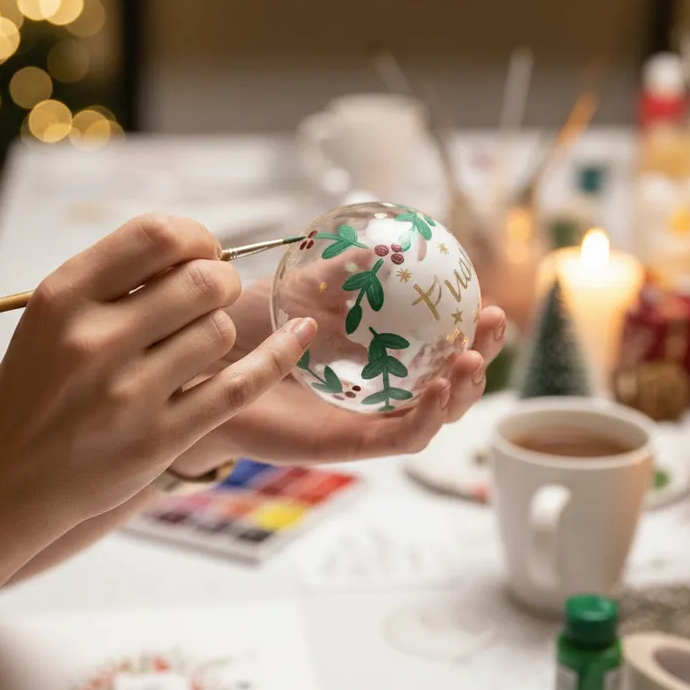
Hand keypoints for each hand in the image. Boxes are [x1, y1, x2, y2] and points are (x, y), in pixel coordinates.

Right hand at [0, 215, 316, 540]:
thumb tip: (198, 248)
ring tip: (197, 346)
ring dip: (221, 331)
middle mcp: (93, 341)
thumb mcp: (51, 317)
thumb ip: (115, 279)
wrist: (7, 478)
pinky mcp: (159, 438)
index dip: (197, 237)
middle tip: (214, 296)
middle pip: (203, 281)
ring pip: (220, 332)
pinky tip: (299, 336)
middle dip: (222, 282)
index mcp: (63, 297)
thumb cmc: (36, 388)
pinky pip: (239, 385)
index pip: (157, 234)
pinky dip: (278, 356)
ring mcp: (128, 394)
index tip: (202, 254)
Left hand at [170, 277, 505, 474]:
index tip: (486, 298)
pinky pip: (395, 439)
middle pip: (443, 381)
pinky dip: (424, 418)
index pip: (431, 344)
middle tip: (492, 326)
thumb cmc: (244, 330)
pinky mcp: (342, 446)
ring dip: (462, 391)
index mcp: (369, 353)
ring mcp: (360, 420)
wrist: (197, 370)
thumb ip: (337, 273)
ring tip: (473, 360)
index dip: (465, 325)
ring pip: (430, 415)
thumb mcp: (294, 291)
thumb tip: (378, 243)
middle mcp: (371, 389)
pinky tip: (437, 389)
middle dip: (478, 357)